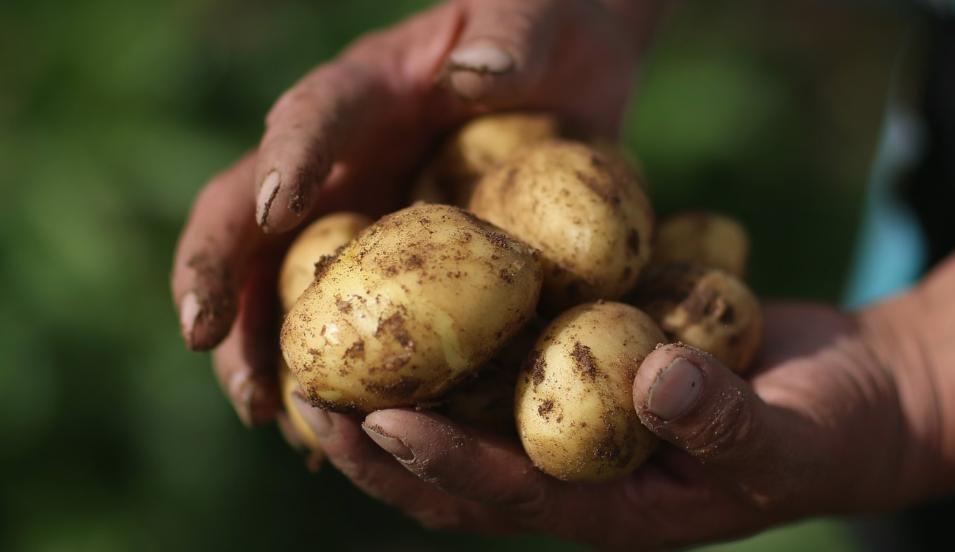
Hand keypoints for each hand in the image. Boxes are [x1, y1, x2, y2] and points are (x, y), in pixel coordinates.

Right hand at [170, 0, 662, 424]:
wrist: (565, 73)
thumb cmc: (549, 31)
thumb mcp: (538, 20)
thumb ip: (514, 38)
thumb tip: (476, 73)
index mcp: (370, 91)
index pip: (313, 114)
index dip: (288, 158)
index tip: (273, 209)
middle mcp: (340, 159)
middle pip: (247, 211)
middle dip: (217, 274)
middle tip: (205, 341)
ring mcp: (354, 215)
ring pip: (274, 282)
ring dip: (257, 346)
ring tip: (264, 413)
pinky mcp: (384, 267)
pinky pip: (337, 322)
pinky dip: (324, 374)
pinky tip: (327, 435)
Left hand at [289, 303, 937, 548]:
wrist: (852, 393)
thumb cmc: (828, 429)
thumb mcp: (790, 435)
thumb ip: (725, 418)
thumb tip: (652, 374)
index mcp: (611, 506)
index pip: (504, 494)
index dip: (436, 461)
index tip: (369, 419)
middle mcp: (576, 467)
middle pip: (456, 463)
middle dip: (379, 437)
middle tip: (304, 392)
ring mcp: (575, 416)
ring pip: (468, 407)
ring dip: (401, 381)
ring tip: (330, 342)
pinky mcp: (586, 364)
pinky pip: (509, 354)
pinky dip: (460, 333)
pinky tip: (416, 288)